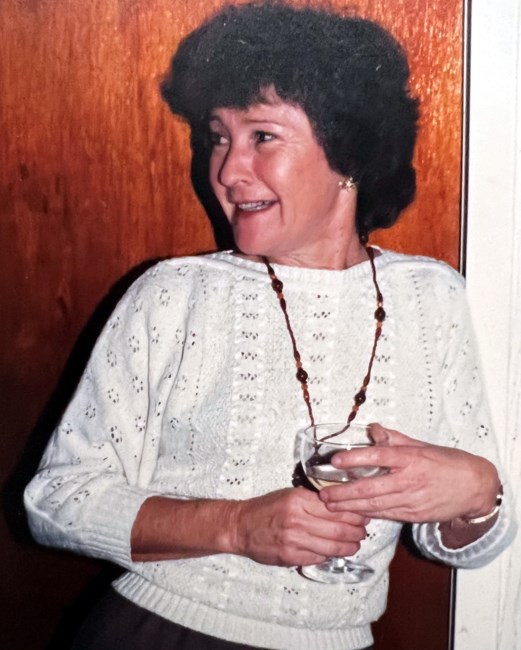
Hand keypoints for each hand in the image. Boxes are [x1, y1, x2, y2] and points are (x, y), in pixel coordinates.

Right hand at [230, 487, 368, 566]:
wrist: (241, 526)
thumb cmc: (266, 508)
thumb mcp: (289, 494)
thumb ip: (313, 500)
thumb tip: (341, 506)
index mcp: (298, 500)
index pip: (336, 508)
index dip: (354, 513)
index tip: (363, 514)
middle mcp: (297, 520)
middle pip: (339, 528)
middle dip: (356, 531)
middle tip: (363, 530)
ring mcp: (294, 540)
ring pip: (333, 546)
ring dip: (349, 546)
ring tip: (355, 544)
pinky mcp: (290, 556)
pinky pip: (319, 557)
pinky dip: (331, 555)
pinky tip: (335, 551)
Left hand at [319, 424, 499, 523]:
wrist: (473, 486)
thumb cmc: (446, 462)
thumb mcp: (420, 445)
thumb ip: (394, 438)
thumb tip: (372, 428)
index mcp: (410, 458)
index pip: (378, 456)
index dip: (355, 458)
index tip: (336, 460)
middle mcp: (409, 480)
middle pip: (370, 488)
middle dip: (344, 493)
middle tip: (324, 494)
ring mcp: (411, 500)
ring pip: (375, 505)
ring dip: (350, 506)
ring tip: (331, 505)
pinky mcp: (414, 514)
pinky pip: (386, 514)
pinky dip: (368, 514)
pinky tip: (353, 513)